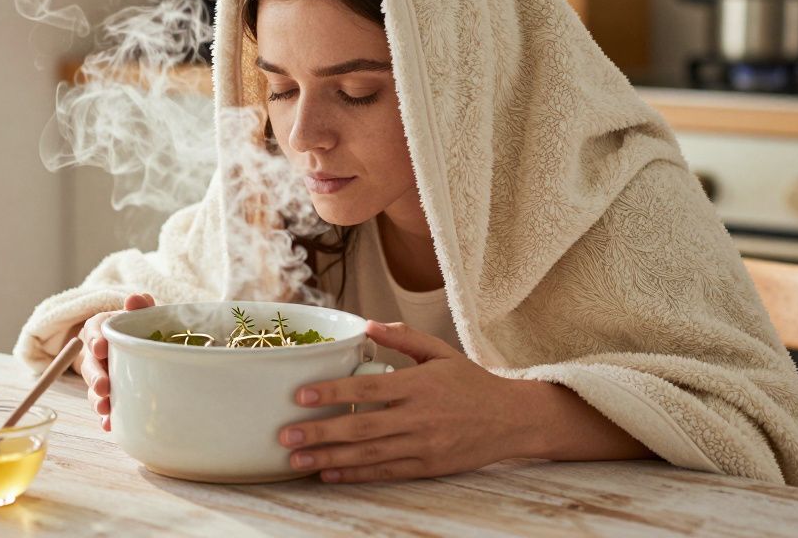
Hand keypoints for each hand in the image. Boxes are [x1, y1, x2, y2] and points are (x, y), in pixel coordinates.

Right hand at [74, 293, 154, 431]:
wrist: (139, 344)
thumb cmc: (137, 327)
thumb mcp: (138, 314)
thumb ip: (139, 306)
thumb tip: (137, 298)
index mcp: (100, 329)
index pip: (92, 331)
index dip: (94, 340)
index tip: (100, 348)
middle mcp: (95, 353)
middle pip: (90, 364)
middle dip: (96, 376)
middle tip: (104, 386)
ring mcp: (99, 375)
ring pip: (93, 388)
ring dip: (98, 399)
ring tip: (106, 409)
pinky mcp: (106, 393)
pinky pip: (104, 406)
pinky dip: (107, 417)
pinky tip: (111, 425)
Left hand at [278, 320, 532, 482]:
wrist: (512, 419)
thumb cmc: (472, 382)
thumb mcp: (441, 352)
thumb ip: (404, 338)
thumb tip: (367, 324)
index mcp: (419, 384)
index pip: (367, 389)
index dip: (331, 393)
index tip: (299, 395)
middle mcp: (419, 417)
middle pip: (361, 427)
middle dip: (320, 432)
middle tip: (285, 434)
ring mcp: (422, 445)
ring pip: (368, 454)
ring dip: (329, 458)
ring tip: (296, 459)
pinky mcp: (427, 466)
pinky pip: (385, 471)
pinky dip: (355, 474)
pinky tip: (329, 473)